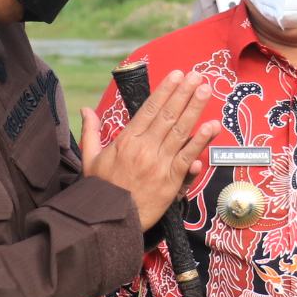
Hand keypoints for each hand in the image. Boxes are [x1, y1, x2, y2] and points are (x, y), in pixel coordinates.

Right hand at [80, 70, 224, 229]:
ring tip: (206, 90)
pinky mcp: (170, 181)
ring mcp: (159, 163)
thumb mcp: (90, 158)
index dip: (165, 91)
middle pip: (168, 115)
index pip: (149, 109)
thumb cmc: (100, 191)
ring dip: (195, 108)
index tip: (176, 75)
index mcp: (126, 140)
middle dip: (184, 93)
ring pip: (180, 131)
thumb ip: (91, 131)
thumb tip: (85, 109)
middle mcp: (144, 148)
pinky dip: (200, 141)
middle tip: (197, 75)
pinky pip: (187, 156)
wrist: (107, 222)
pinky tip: (211, 126)